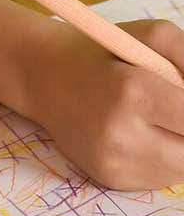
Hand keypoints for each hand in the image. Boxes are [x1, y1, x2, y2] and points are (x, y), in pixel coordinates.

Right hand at [29, 19, 183, 188]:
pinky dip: (165, 158)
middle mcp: (121, 135)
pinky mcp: (110, 179)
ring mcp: (114, 162)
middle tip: (179, 114)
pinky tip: (146, 134)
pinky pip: (160, 178)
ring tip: (163, 119)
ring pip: (182, 169)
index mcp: (132, 92)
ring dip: (183, 145)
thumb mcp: (152, 36)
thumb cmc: (104, 52)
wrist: (45, 77)